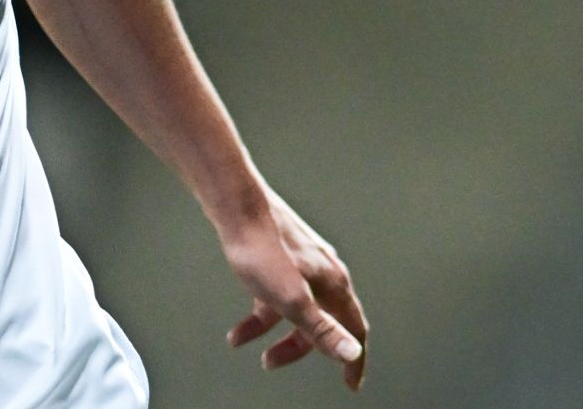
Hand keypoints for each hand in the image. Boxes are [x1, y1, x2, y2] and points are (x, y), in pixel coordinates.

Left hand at [221, 185, 368, 390]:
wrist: (234, 204)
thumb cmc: (262, 250)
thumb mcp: (291, 299)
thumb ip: (321, 328)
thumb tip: (352, 354)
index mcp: (334, 285)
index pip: (354, 330)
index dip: (354, 360)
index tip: (350, 385)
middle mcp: (324, 273)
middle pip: (320, 322)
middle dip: (296, 347)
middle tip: (270, 362)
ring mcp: (302, 262)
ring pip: (292, 308)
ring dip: (270, 329)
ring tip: (240, 341)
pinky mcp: (279, 255)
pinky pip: (274, 292)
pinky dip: (258, 310)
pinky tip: (238, 323)